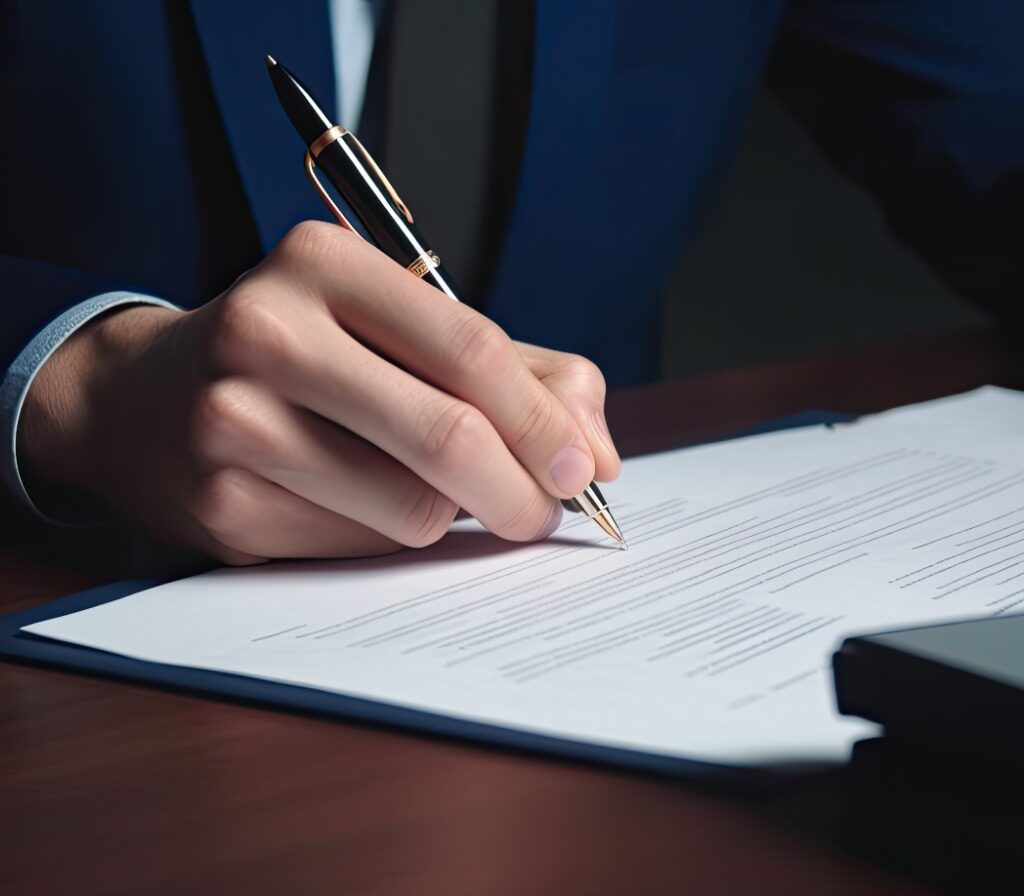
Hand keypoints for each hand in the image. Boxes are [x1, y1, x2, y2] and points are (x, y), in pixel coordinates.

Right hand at [19, 222, 620, 563]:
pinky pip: (360, 547)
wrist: (144, 399)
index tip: (583, 468)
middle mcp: (268, 330)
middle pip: (447, 435)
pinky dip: (391, 538)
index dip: (544, 420)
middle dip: (521, 490)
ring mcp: (233, 421)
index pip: (471, 348)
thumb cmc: (301, 358)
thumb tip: (594, 449)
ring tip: (446, 498)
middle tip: (543, 512)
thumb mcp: (396, 329)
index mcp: (323, 264)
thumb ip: (513, 372)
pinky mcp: (223, 506)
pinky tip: (369, 507)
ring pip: (411, 507)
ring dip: (456, 518)